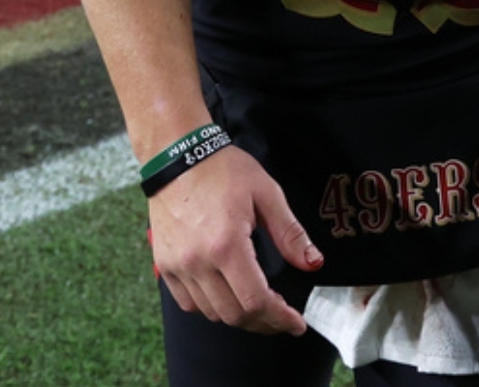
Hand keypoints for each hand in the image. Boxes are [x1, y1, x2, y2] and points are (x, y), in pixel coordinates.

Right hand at [148, 145, 323, 333]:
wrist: (176, 155)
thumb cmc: (222, 169)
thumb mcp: (266, 193)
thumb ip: (290, 233)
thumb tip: (312, 263)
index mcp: (226, 245)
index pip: (256, 301)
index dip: (280, 318)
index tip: (296, 323)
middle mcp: (198, 261)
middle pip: (235, 314)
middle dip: (264, 322)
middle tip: (281, 316)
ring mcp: (177, 265)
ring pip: (212, 313)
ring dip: (239, 315)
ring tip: (258, 305)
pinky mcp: (165, 264)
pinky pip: (188, 302)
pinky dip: (211, 307)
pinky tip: (227, 295)